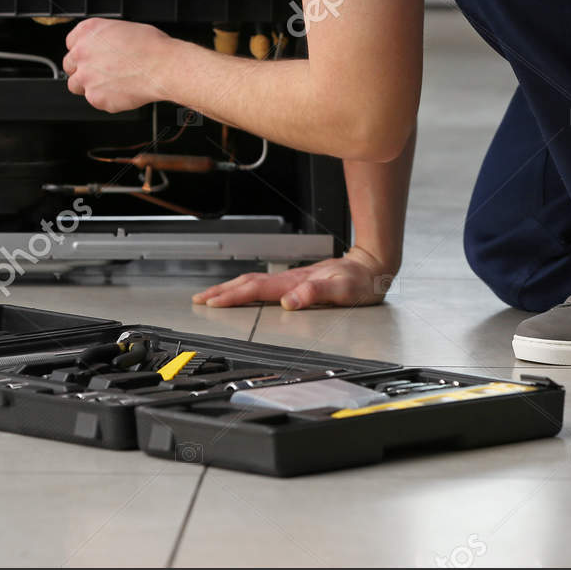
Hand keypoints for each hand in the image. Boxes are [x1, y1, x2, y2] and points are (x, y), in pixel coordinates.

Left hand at [62, 18, 175, 111]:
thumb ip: (106, 38)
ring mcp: (86, 77)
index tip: (89, 56)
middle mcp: (81, 53)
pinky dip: (107, 99)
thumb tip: (106, 46)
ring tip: (109, 84)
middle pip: (70, 65)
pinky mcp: (95, 98)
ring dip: (89, 86)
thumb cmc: (151, 46)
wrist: (162, 67)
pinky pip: (95, 101)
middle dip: (82, 69)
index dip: (82, 51)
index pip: (71, 43)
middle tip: (99, 72)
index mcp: (88, 32)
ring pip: (76, 86)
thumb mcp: (124, 28)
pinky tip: (122, 91)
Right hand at [193, 246, 395, 309]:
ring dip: (230, 289)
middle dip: (221, 291)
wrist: (371, 266)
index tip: (212, 303)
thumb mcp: (341, 291)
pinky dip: (245, 288)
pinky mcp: (295, 281)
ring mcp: (291, 279)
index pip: (256, 290)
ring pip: (253, 282)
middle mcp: (290, 280)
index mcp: (294, 283)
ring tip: (212, 296)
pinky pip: (262, 284)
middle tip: (199, 299)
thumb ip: (316, 295)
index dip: (232, 296)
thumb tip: (289, 302)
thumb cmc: (359, 281)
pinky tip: (242, 291)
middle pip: (248, 284)